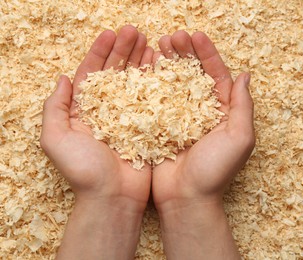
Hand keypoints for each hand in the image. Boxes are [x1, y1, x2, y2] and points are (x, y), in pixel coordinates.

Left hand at [40, 25, 152, 258]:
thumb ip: (55, 107)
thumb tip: (63, 78)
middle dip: (123, 50)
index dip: (100, 52)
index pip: (91, 73)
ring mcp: (127, 117)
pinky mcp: (146, 125)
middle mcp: (106, 110)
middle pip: (115, 72)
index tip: (111, 33)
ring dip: (140, 60)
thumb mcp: (56, 138)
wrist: (113, 197)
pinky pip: (151, 99)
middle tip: (135, 31)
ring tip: (149, 42)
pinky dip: (155, 81)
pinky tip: (160, 66)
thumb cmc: (84, 171)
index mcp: (84, 109)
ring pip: (134, 82)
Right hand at [152, 31, 254, 259]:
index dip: (208, 54)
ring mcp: (181, 117)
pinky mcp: (162, 125)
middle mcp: (202, 111)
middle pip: (194, 74)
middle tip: (172, 37)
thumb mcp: (239, 137)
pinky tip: (147, 67)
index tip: (196, 36)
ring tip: (159, 45)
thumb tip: (244, 75)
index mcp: (223, 111)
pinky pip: (158, 98)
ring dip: (168, 62)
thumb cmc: (215, 171)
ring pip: (175, 83)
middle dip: (185, 53)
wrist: (186, 198)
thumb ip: (242, 106)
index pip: (217, 75)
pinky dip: (153, 81)